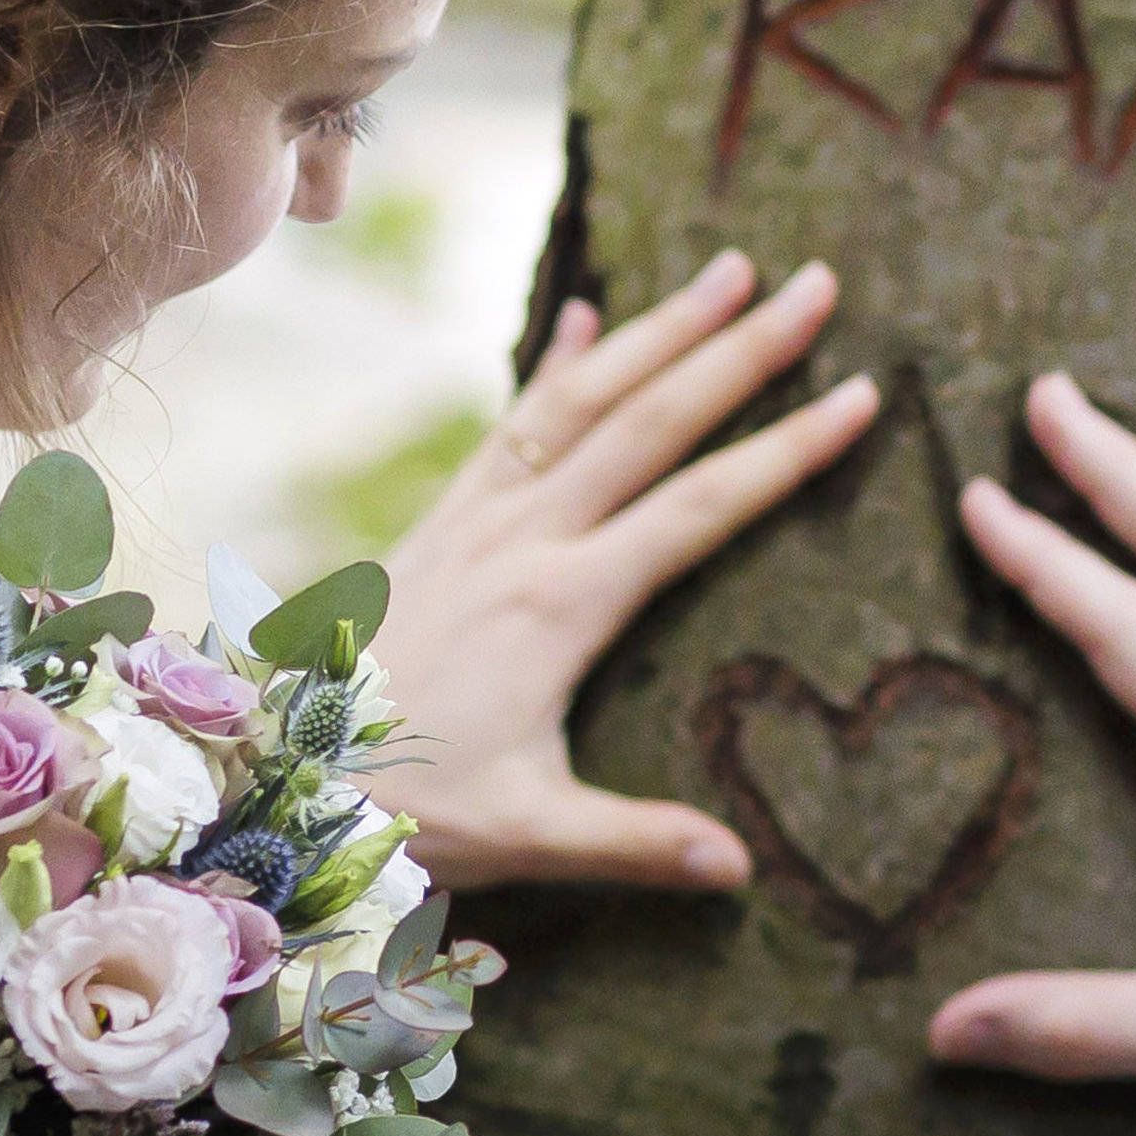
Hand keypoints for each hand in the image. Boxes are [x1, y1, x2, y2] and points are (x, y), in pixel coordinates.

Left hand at [365, 250, 884, 890]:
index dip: (788, 451)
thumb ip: (636, 842)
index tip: (862, 397)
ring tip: (730, 266)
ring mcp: (476, 518)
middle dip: (741, 349)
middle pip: (651, 421)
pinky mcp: (440, 520)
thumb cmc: (406, 806)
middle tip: (818, 283)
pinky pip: (511, 423)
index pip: (702, 507)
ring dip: (659, 328)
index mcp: (562, 605)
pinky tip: (586, 312)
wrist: (273, 768)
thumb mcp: (528, 835)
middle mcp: (521, 540)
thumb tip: (741, 868)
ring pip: (581, 398)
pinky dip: (554, 364)